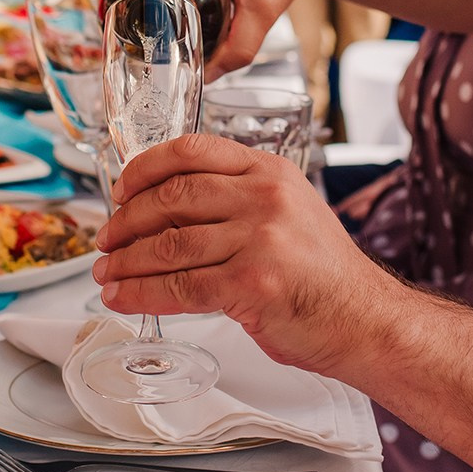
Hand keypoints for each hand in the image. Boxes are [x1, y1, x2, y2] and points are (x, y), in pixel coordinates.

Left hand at [94, 134, 396, 378]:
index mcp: (270, 172)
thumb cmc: (324, 277)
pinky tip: (123, 297)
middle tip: (107, 239)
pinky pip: (178, 286)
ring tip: (107, 273)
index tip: (123, 189)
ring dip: (126, 262)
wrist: (366, 320)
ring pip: (168, 244)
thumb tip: (169, 212)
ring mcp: (259, 239)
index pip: (192, 150)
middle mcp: (264, 197)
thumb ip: (239, 203)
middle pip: (171, 197)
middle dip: (127, 220)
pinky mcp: (251, 283)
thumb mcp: (290, 214)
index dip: (145, 168)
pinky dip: (140, 293)